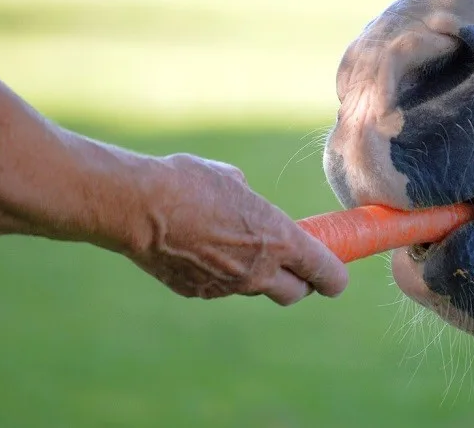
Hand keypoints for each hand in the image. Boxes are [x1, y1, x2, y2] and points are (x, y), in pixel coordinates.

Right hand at [127, 153, 348, 304]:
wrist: (138, 206)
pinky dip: (221, 273)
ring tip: (234, 244)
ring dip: (257, 274)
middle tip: (292, 264)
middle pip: (296, 293)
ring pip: (256, 289)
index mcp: (279, 240)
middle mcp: (259, 270)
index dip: (335, 276)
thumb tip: (248, 203)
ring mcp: (228, 286)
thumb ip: (252, 202)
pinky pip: (222, 287)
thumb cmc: (189, 182)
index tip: (336, 274)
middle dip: (300, 282)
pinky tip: (201, 249)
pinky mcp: (200, 292)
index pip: (326, 273)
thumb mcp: (233, 180)